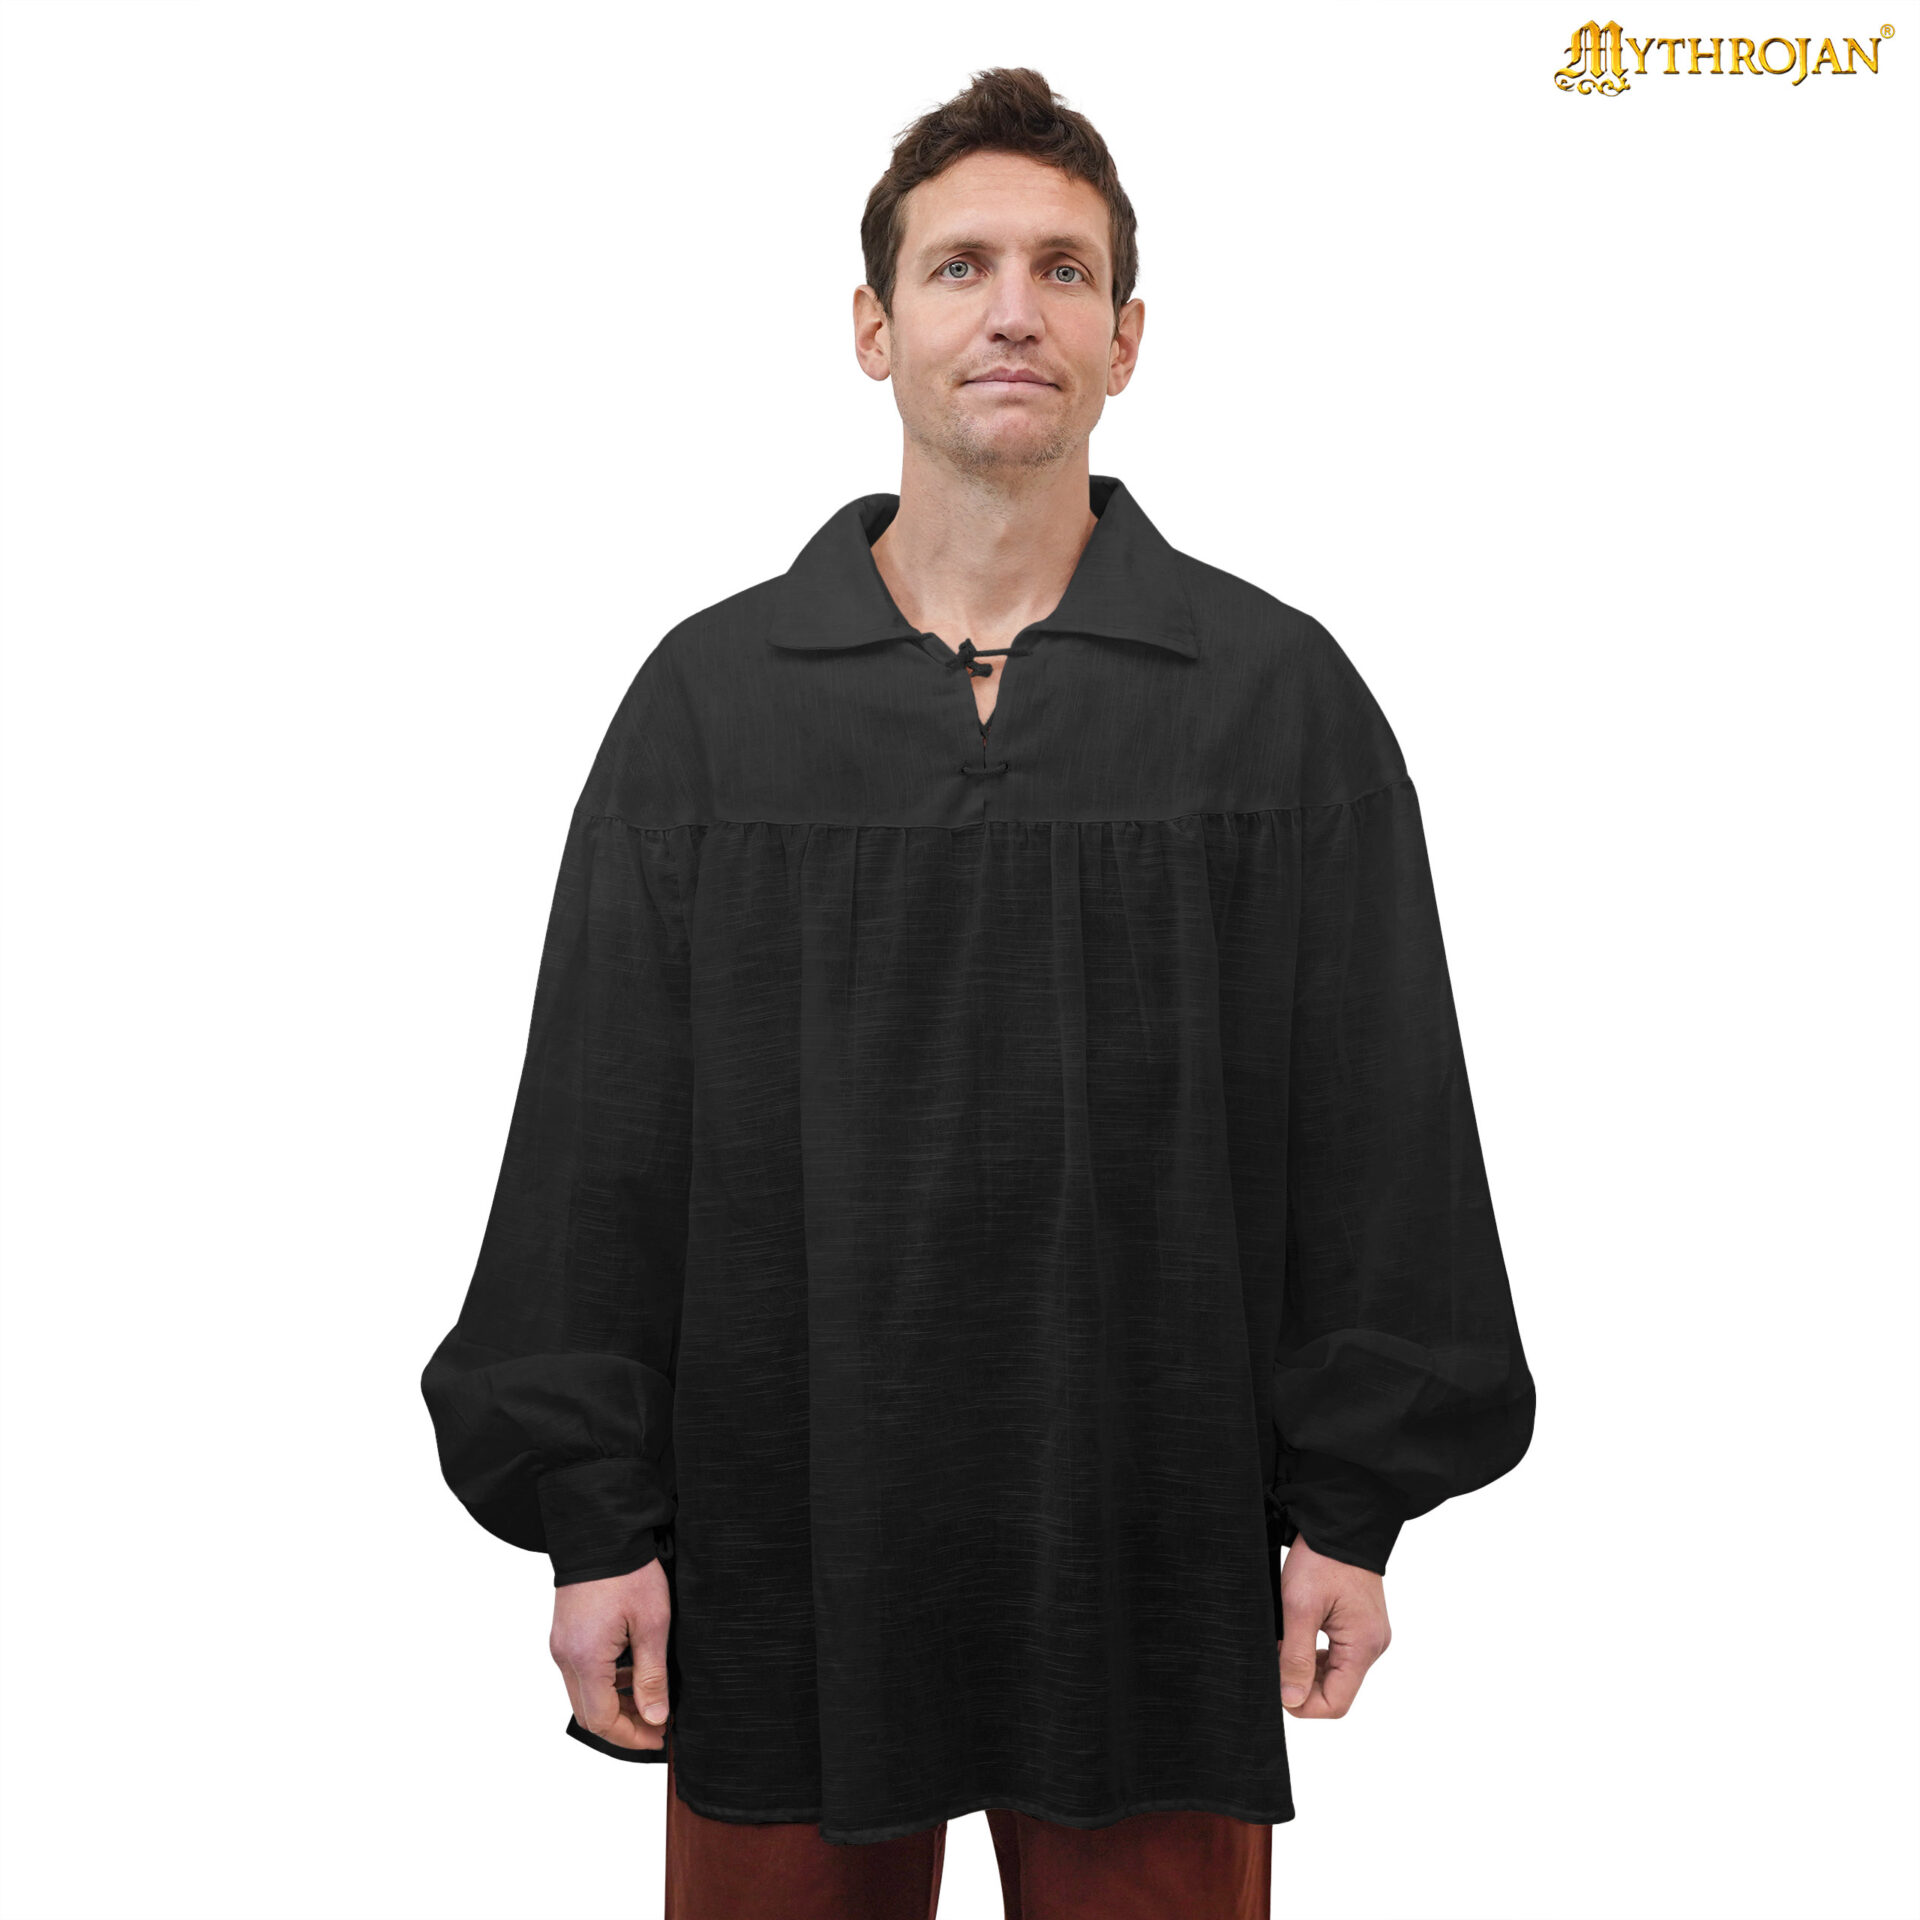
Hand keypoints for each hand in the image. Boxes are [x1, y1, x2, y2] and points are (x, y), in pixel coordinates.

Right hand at [550, 1558, 672, 1751]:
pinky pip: (580, 1672)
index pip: (601, 1721)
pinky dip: (604, 1682)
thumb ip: (652, 1676)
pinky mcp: (564, 1634)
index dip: (631, 1737)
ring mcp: (561, 1645)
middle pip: (588, 1713)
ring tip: (649, 1697)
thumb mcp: (652, 1624)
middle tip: (657, 1723)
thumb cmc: (629, 1572)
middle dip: (623, 1725)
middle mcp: (565, 1656)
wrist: (601, 1531)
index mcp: (585, 1658)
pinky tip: (631, 1672)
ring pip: (583, 1694)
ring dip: (614, 1704)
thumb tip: (655, 1718)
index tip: (658, 1737)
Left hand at [1277, 1535, 1389, 1716]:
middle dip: (1302, 1683)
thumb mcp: (1299, 1607)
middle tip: (1276, 1656)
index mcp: (1363, 1646)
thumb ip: (1296, 1657)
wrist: (1342, 1519)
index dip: (1303, 1703)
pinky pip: (1339, 1654)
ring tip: (1284, 1641)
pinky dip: (1316, 1653)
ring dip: (1307, 1667)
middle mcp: (1373, 1645)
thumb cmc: (1322, 1558)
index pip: (1336, 1703)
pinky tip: (1296, 1634)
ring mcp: (1370, 1635)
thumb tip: (1291, 1699)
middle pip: (1336, 1691)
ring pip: (1336, 1673)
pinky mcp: (1363, 1625)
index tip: (1276, 1683)